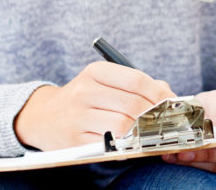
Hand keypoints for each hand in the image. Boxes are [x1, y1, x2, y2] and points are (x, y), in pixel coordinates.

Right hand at [14, 61, 174, 150]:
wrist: (44, 116)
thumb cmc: (85, 97)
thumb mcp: (104, 81)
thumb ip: (137, 84)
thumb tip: (168, 94)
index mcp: (95, 72)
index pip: (136, 80)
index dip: (158, 92)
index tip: (170, 101)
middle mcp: (84, 91)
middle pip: (133, 103)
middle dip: (153, 113)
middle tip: (163, 119)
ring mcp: (78, 116)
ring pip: (123, 125)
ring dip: (140, 130)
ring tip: (145, 129)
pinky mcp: (75, 140)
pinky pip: (110, 144)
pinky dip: (126, 144)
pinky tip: (129, 140)